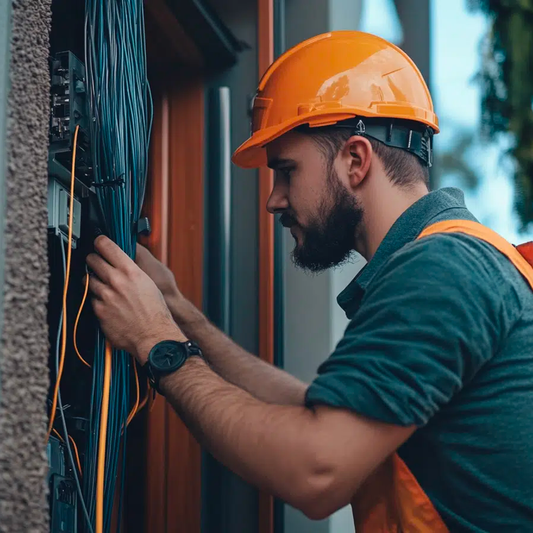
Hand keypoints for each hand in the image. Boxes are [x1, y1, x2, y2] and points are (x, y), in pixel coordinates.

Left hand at [87, 236, 185, 363]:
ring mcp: (105, 296)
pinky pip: (91, 300)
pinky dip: (97, 299)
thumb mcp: (148, 283)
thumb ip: (132, 271)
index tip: (98, 242)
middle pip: (92, 260)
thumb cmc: (155, 311)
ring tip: (103, 286)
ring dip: (93, 281)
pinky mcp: (99, 311)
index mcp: (130, 271)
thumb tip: (122, 263)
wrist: (153, 335)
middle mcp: (116, 281)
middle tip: (94, 261)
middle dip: (92, 259)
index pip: (107, 246)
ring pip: (88, 280)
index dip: (100, 242)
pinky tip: (107, 303)